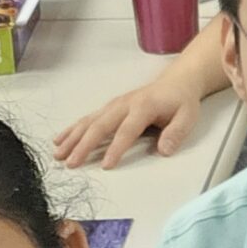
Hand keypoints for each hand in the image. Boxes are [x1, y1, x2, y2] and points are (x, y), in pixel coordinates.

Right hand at [54, 80, 203, 169]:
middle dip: (84, 145)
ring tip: (58, 154)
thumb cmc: (181, 101)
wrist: (176, 82)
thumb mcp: (188, 116)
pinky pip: (88, 119)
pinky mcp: (109, 108)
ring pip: (89, 121)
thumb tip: (164, 151)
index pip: (127, 130)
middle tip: (72, 163)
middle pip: (100, 125)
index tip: (106, 165)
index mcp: (143, 106)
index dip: (116, 148)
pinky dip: (73, 129)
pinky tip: (60, 140)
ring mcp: (114, 105)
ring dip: (72, 138)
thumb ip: (176, 133)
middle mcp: (124, 104)